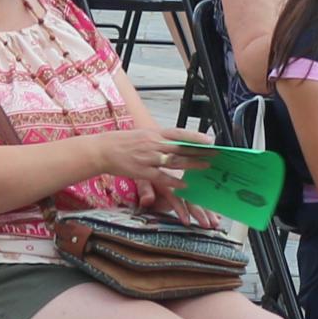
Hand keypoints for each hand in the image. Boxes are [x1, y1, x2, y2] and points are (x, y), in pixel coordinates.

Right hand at [75, 122, 204, 198]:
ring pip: (174, 162)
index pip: (179, 133)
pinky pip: (161, 177)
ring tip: (206, 167)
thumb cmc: (122, 142)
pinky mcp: (142, 172)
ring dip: (192, 165)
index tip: (210, 140)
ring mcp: (148, 158)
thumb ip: (160, 139)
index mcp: (154, 133)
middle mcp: (153, 144)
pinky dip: (174, 182)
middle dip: (199, 152)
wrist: (102, 150)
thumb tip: (176, 141)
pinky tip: (185, 185)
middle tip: (215, 154)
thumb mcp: (143, 135)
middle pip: (181, 148)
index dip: (195, 136)